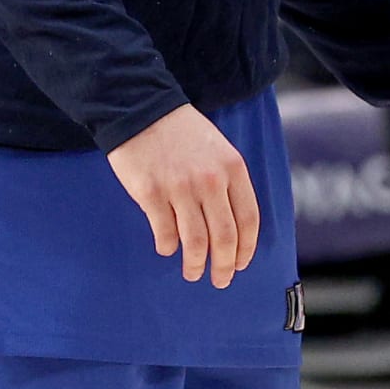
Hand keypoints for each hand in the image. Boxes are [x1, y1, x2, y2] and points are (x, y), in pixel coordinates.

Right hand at [109, 105, 260, 287]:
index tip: (239, 264)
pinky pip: (165, 232)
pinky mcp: (151, 193)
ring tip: (192, 273)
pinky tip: (167, 248)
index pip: (248, 220)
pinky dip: (168, 246)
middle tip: (219, 280)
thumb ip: (228, 183)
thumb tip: (235, 228)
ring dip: (195, 264)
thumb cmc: (182, 132)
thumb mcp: (218, 149)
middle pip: (224, 237)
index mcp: (232, 168)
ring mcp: (179, 188)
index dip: (246, 249)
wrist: (141, 108)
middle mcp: (210, 180)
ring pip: (195, 241)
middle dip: (223, 266)